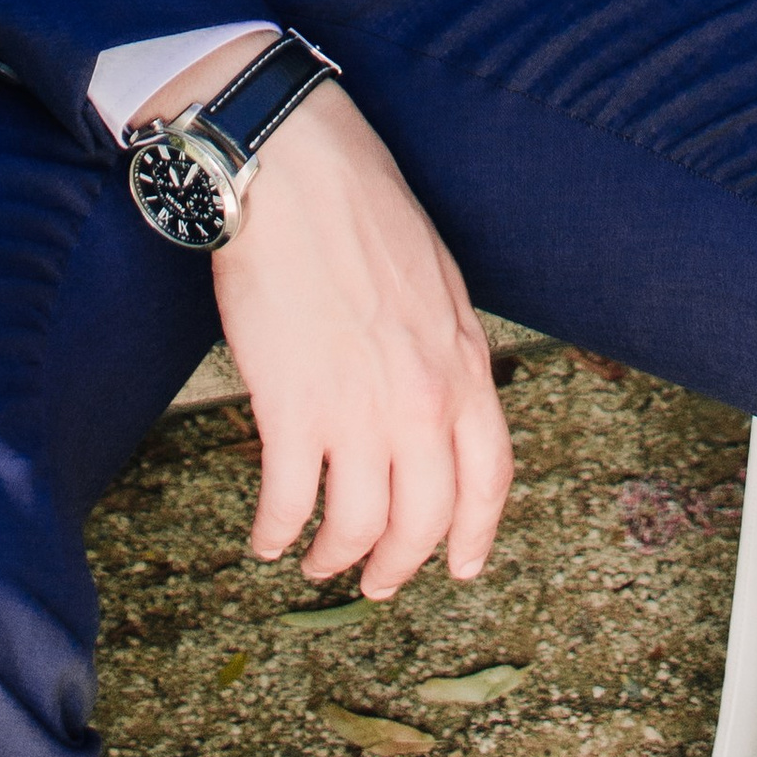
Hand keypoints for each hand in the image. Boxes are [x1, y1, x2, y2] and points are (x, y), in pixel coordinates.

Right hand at [159, 55, 513, 598]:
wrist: (301, 175)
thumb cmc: (364, 214)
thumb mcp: (438, 286)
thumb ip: (445, 354)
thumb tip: (438, 405)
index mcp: (465, 365)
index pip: (489, 478)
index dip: (476, 535)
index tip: (462, 567)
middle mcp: (422, 401)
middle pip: (424, 520)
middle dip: (399, 563)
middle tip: (377, 581)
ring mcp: (358, 410)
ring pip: (357, 526)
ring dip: (336, 558)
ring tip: (317, 563)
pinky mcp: (292, 409)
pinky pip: (288, 501)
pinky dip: (277, 531)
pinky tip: (267, 536)